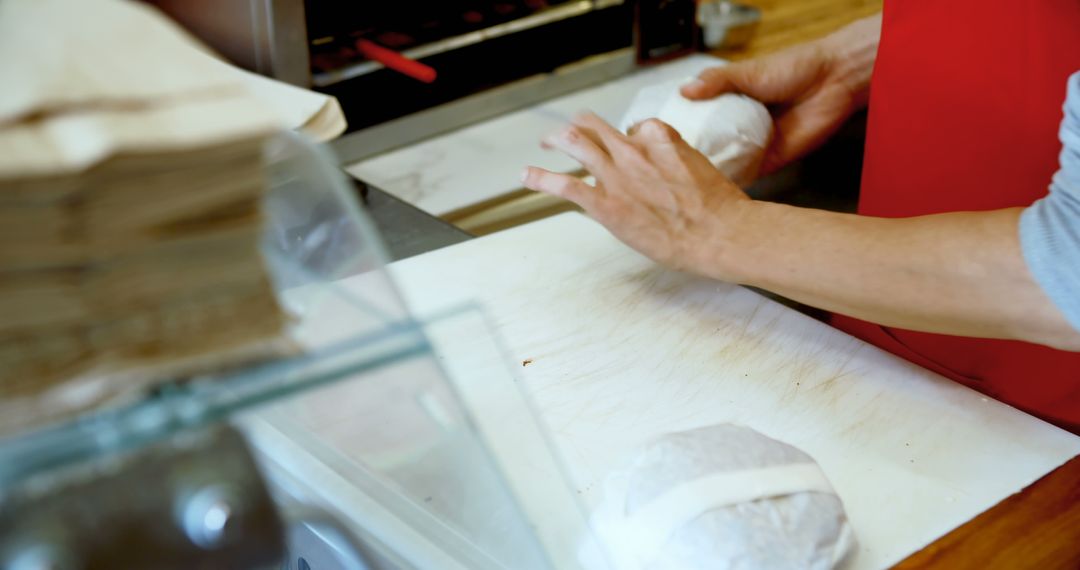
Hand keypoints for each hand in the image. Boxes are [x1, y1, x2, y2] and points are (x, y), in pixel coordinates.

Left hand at [522, 113, 749, 278]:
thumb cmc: (717, 207)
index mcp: (659, 139)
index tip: (625, 151)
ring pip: (575, 142)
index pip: (633, 129)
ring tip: (545, 144)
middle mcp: (633, 151)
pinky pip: (564, 185)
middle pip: (595, 126)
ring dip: (556, 140)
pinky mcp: (605, 203)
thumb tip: (666, 168)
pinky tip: (527, 176)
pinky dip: (541, 178)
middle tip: (566, 134)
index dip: (627, 140)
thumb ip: (676, 160)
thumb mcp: (700, 167)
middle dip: (578, 126)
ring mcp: (616, 176)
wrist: (719, 232)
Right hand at [681, 14, 880, 172]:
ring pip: (727, 162)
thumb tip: (684, 91)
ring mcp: (754, 145)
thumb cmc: (792, 69)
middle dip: (692, 156)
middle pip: (710, 145)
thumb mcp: (747, 71)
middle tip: (669, 166)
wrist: (832, 81)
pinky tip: (715, 188)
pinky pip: (749, 174)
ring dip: (710, 172)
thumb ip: (716, 81)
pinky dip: (735, 181)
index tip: (661, 138)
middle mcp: (740, 126)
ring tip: (685, 181)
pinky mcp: (772, 160)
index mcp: (730, 103)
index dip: (682, 128)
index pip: (700, 119)